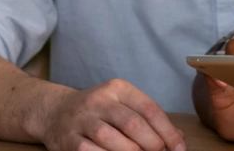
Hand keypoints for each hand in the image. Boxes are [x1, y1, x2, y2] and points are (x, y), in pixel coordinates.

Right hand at [37, 78, 184, 150]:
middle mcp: (99, 101)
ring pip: (113, 140)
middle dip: (153, 144)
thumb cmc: (98, 112)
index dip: (168, 131)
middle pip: (134, 125)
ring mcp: (82, 120)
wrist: (54, 112)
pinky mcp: (69, 140)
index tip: (179, 148)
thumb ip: (149, 120)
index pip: (150, 109)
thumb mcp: (123, 106)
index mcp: (118, 89)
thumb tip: (178, 138)